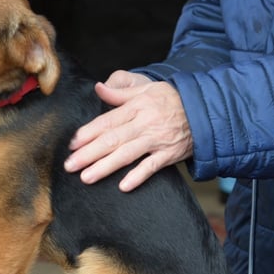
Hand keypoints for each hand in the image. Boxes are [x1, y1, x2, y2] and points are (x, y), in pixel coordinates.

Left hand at [63, 70, 193, 191]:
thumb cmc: (170, 99)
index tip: (73, 144)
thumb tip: (99, 88)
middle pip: (112, 140)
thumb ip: (120, 92)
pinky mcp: (169, 154)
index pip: (107, 121)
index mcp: (136, 107)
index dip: (88, 133)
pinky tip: (123, 186)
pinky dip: (139, 176)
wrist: (204, 110)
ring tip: (86, 177)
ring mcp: (156, 140)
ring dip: (106, 167)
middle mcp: (144, 124)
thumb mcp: (145, 90)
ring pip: (127, 154)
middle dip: (89, 154)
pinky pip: (152, 167)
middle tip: (70, 165)